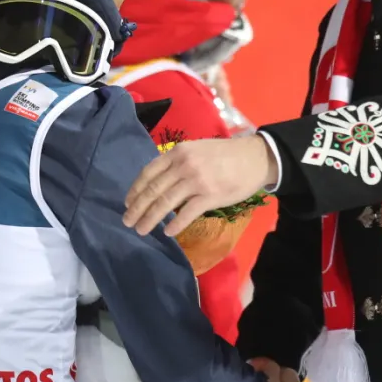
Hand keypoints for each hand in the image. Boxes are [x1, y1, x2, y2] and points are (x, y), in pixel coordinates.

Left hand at [123, 135, 278, 235]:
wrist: (254, 157)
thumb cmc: (224, 154)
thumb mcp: (195, 149)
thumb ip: (177, 162)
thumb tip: (158, 181)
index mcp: (177, 153)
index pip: (148, 173)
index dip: (135, 190)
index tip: (127, 202)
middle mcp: (183, 165)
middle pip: (153, 190)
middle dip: (137, 208)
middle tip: (127, 221)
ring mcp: (196, 181)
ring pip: (165, 203)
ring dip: (150, 219)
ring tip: (141, 230)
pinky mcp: (210, 196)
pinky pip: (187, 213)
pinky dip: (175, 224)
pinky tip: (169, 232)